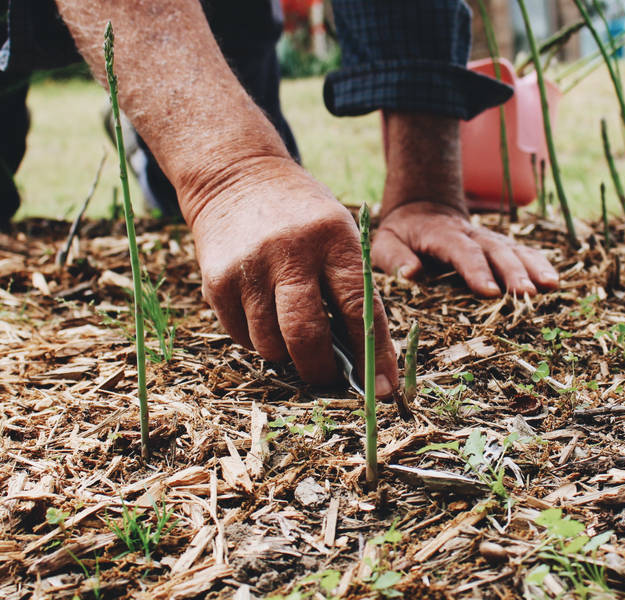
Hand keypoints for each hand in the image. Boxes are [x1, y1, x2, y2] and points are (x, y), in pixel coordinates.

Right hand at [189, 157, 397, 396]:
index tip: (384, 389)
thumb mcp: (339, 236)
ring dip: (288, 355)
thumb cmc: (304, 217)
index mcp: (333, 239)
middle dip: (321, 371)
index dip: (373, 355)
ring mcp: (249, 267)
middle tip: (330, 377)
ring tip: (295, 335)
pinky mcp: (217, 281)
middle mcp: (290, 252)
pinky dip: (260, 340)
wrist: (238, 177)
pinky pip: (242, 337)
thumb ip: (352, 291)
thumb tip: (367, 362)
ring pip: (271, 345)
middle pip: (306, 336)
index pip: (358, 308)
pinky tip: (266, 315)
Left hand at [373, 201, 557, 296]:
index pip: (462, 252)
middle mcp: (471, 235)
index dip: (477, 271)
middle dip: (513, 272)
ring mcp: (489, 239)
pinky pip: (523, 252)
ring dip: (533, 267)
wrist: (422, 209)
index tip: (490, 291)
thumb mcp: (385, 243)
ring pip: (515, 250)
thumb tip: (412, 274)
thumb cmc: (401, 235)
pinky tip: (554, 279)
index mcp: (442, 235)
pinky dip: (539, 263)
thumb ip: (395, 258)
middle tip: (526, 293)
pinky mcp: (500, 246)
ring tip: (551, 285)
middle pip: (496, 251)